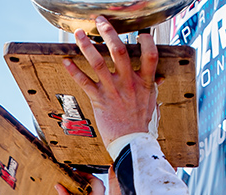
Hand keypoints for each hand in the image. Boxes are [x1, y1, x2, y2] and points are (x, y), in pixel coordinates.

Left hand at [58, 173, 104, 194]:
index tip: (64, 177)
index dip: (71, 181)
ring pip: (86, 176)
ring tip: (69, 169)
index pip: (77, 186)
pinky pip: (89, 174)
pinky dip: (82, 172)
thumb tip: (57, 185)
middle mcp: (90, 191)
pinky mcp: (97, 183)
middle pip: (82, 180)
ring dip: (78, 173)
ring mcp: (94, 186)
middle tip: (65, 171)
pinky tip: (74, 171)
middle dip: (74, 176)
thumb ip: (63, 193)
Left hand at [63, 17, 158, 145]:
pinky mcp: (99, 100)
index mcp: (144, 82)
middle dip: (109, 33)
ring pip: (98, 63)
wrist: (130, 143)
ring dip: (87, 46)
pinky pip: (84, 82)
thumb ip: (153, 86)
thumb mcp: (151, 102)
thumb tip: (160, 77)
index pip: (150, 55)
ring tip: (79, 33)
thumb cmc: (140, 123)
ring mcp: (112, 90)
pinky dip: (74, 71)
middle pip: (119, 52)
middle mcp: (128, 83)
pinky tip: (66, 60)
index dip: (147, 42)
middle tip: (101, 21)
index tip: (142, 32)